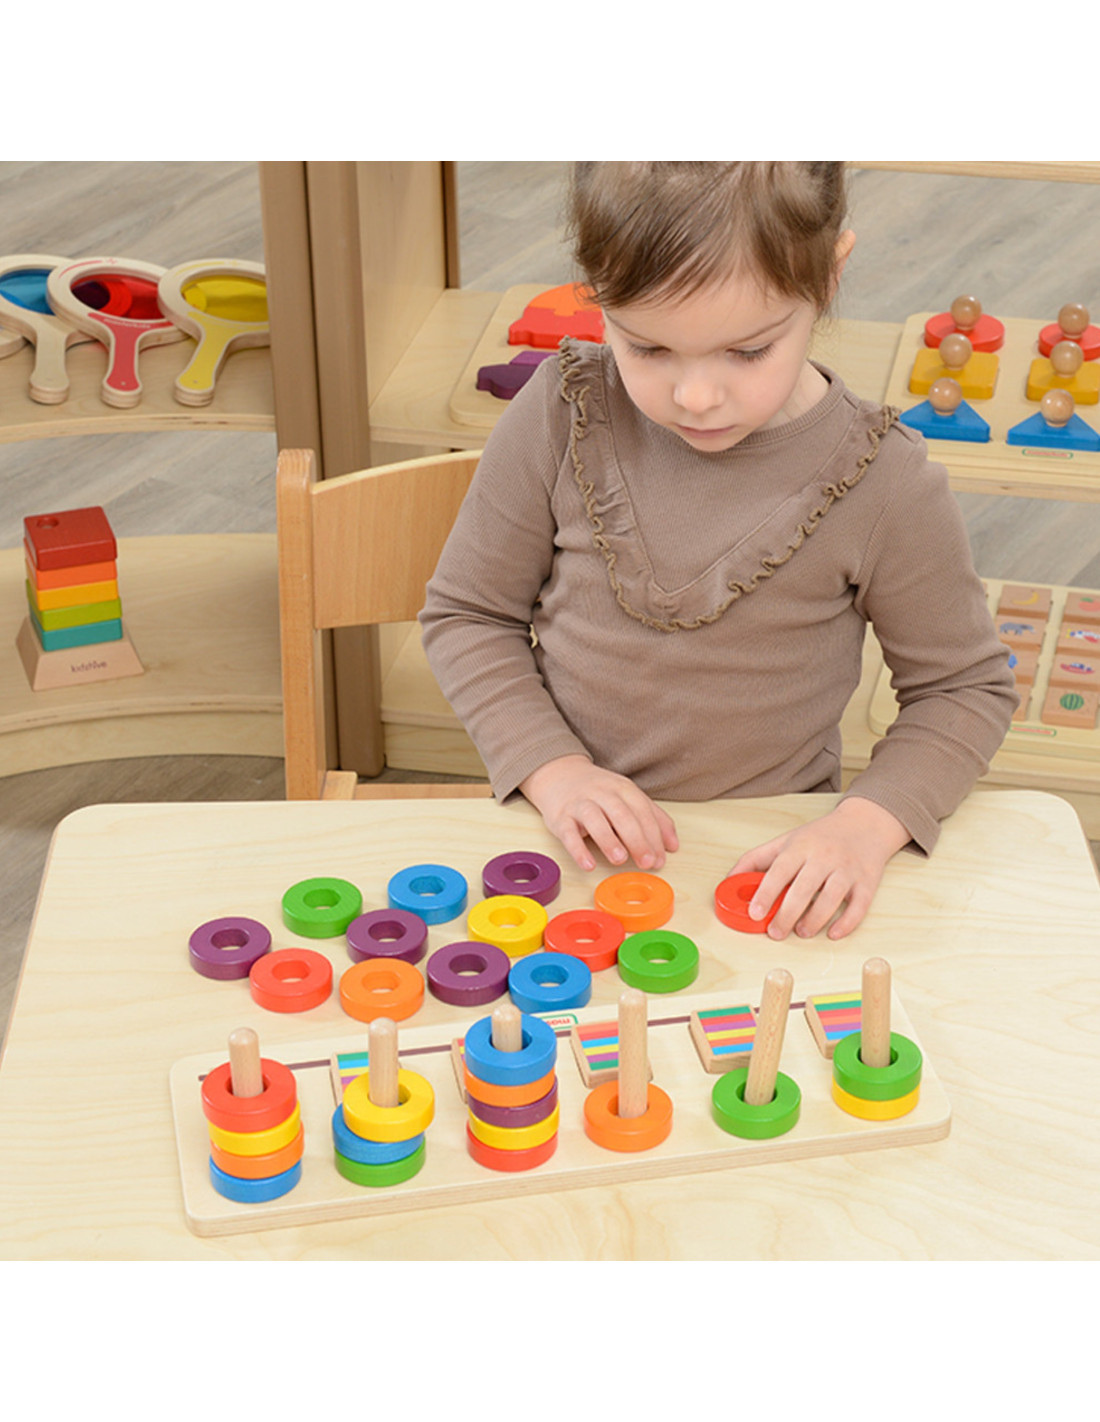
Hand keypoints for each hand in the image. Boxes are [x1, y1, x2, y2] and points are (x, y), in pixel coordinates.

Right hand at [519, 755, 678, 872]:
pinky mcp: (560, 817)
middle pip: (622, 814)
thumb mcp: (628, 797)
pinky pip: (568, 833)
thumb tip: (672, 846)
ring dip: (608, 840)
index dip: (654, 835)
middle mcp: (602, 793)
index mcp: (623, 789)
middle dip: (637, 839)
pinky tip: (588, 864)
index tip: (661, 858)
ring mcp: (580, 804)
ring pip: (595, 819)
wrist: (559, 775)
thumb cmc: (598, 792)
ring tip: (620, 859)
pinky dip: (578, 850)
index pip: (642, 811)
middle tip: (647, 862)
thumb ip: (653, 818)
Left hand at [728, 797, 910, 940]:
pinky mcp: (867, 883)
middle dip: (787, 914)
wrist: (865, 824)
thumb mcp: (786, 840)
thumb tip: (728, 881)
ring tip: (800, 932)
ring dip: (814, 920)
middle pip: (804, 888)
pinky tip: (832, 933)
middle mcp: (824, 857)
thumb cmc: (820, 836)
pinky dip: (846, 923)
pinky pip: (859, 906)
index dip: (766, 893)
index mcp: (801, 846)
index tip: (755, 913)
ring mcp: (847, 870)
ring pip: (831, 898)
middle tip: (775, 933)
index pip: (780, 870)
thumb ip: (756, 859)